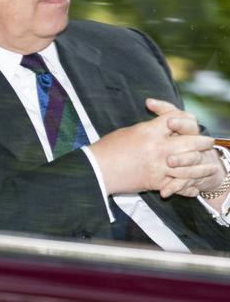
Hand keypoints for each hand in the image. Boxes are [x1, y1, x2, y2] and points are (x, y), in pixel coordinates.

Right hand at [89, 106, 215, 195]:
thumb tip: (162, 129)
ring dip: (202, 165)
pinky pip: (179, 184)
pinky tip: (193, 186)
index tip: (189, 121)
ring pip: (191, 165)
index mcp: (149, 132)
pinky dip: (188, 186)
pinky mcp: (156, 182)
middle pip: (191, 141)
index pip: (176, 119)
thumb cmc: (108, 148)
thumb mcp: (129, 131)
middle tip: (207, 142)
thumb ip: (149, 130)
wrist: (97, 170)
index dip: (184, 118)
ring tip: (208, 165)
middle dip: (203, 142)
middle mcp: (157, 148)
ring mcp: (159, 166)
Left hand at [146, 98, 223, 197]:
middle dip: (182, 144)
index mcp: (189, 128)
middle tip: (168, 142)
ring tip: (168, 163)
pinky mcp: (193, 178)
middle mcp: (196, 143)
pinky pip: (186, 184)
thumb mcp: (170, 123)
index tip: (169, 122)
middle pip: (193, 140)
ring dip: (181, 162)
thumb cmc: (179, 138)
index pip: (188, 120)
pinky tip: (164, 192)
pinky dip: (175, 188)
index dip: (179, 121)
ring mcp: (197, 161)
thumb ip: (163, 111)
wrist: (199, 164)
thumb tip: (148, 101)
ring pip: (193, 161)